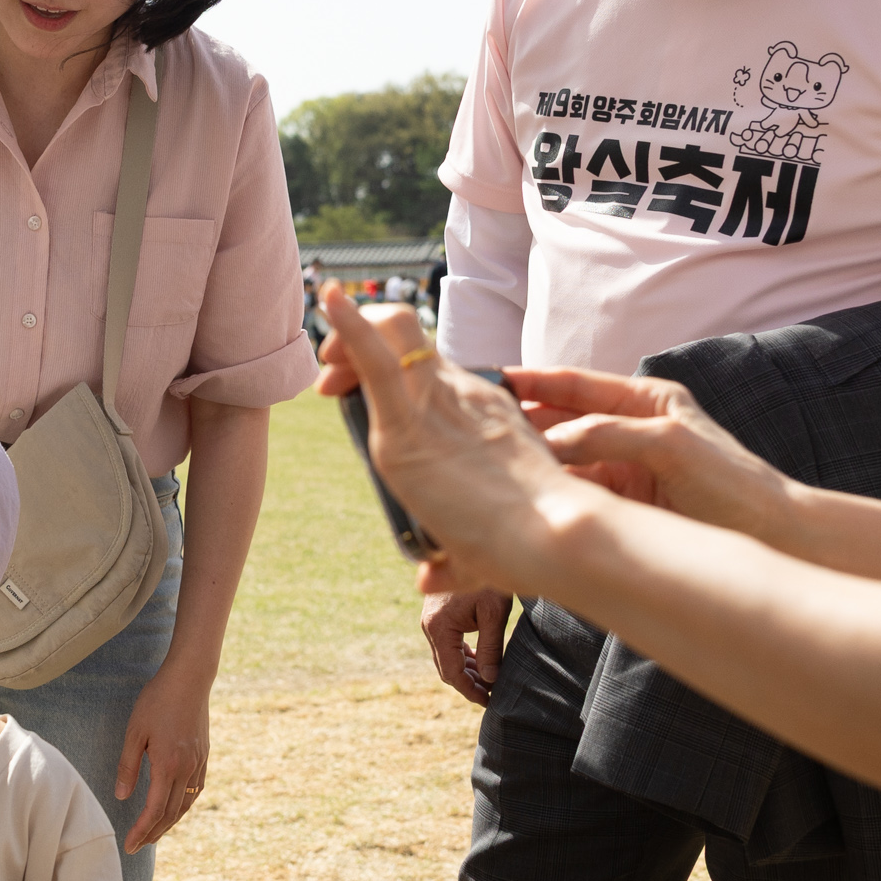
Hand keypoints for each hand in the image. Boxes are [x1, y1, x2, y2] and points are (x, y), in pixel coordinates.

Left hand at [117, 666, 211, 851]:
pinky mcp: (203, 756)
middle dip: (153, 833)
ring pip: (185, 805)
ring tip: (154, 833)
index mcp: (168, 766)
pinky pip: (195, 790)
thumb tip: (121, 796)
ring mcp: (198, 763)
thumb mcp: (135, 732)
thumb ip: (128, 767)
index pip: (154, 811)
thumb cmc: (158, 700)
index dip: (141, 831)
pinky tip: (174, 809)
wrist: (190, 678)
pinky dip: (183, 806)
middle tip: (138, 846)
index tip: (129, 845)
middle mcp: (187, 770)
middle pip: (170, 813)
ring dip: (169, 823)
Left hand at [313, 289, 580, 581]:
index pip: (425, 369)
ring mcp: (436, 402)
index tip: (352, 394)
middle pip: (402, 341)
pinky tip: (329, 301)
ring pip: (389, 333)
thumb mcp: (482, 540)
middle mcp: (459, 393)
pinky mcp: (411, 423)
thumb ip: (453, 555)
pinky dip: (348, 326)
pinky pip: (375, 358)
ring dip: (346, 338)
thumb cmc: (533, 545)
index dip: (385, 370)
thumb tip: (427, 580)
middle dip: (356, 347)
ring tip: (325, 369)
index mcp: (480, 410)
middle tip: (330, 382)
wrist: (555, 535)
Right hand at [420, 581, 510, 705]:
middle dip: (468, 683)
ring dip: (464, 670)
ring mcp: (430, 620)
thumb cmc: (486, 579)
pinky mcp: (436, 614)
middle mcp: (429, 626)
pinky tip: (478, 660)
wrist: (465, 550)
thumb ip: (491, 648)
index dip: (470, 690)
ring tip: (488, 680)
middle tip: (491, 693)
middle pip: (445, 667)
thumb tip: (489, 679)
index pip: (452, 672)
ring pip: (444, 657)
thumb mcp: (493, 614)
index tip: (489, 700)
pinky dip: (460, 655)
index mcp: (439, 627)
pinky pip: (445, 643)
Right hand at [508, 368, 796, 537]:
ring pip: (564, 463)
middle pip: (562, 422)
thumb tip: (552, 440)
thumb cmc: (733, 482)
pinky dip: (551, 497)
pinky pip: (577, 496)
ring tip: (491, 469)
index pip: (575, 385)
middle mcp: (630, 431)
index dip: (533, 382)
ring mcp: (625, 470)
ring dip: (532, 466)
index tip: (492, 381)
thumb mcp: (670, 446)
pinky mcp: (624, 508)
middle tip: (477, 430)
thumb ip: (610, 434)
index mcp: (645, 401)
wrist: (772, 538)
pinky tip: (524, 501)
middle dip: (521, 425)